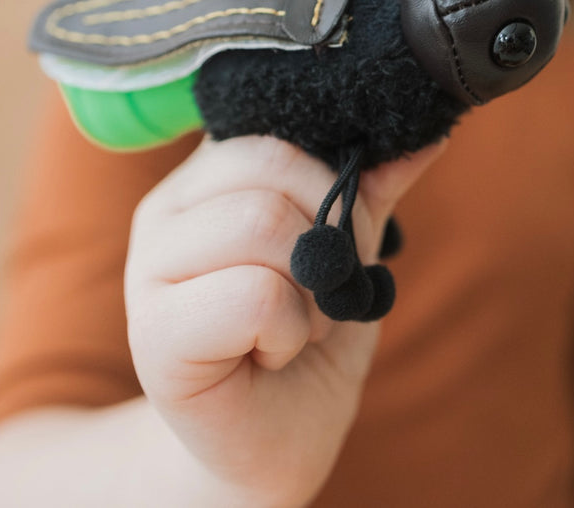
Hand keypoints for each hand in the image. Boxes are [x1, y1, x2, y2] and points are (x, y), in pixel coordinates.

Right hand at [125, 134, 445, 507]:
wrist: (274, 440)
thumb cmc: (306, 337)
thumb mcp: (349, 253)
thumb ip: (369, 191)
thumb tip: (424, 134)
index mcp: (206, 178)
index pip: (278, 134)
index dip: (333, 183)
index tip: (345, 238)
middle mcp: (166, 209)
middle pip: (274, 167)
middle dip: (334, 235)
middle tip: (328, 290)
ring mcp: (149, 268)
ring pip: (262, 223)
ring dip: (312, 289)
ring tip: (297, 324)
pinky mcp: (153, 334)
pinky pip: (255, 295)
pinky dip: (290, 330)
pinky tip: (271, 354)